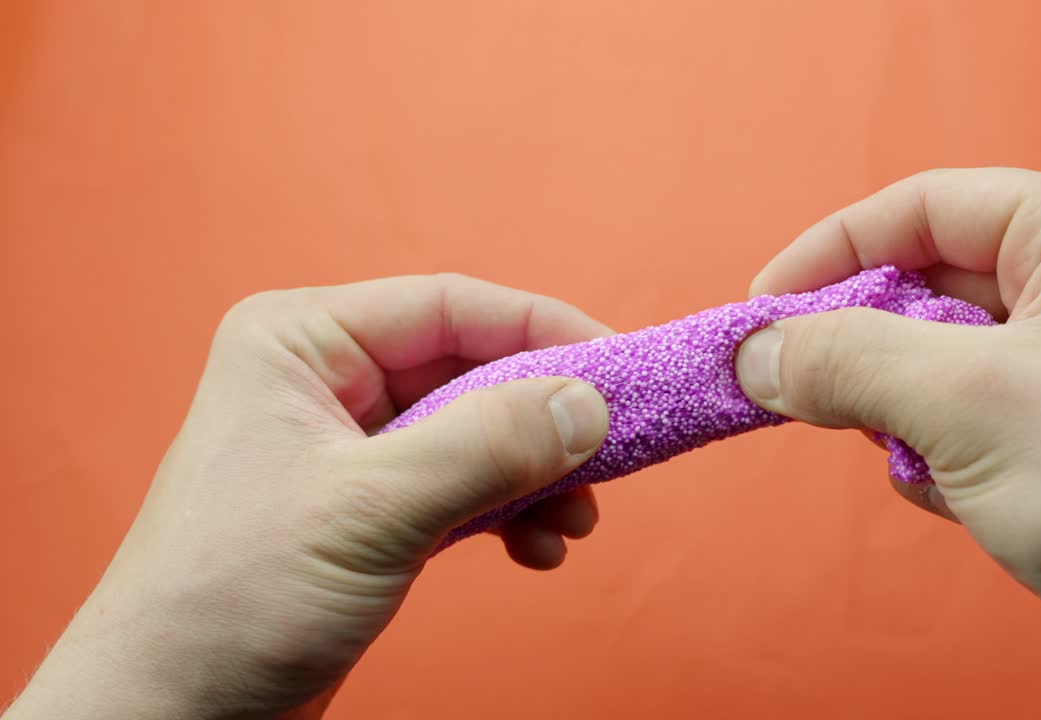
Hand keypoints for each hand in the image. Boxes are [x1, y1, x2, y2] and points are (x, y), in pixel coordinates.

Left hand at [4, 275, 611, 719]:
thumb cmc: (229, 601)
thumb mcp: (371, 510)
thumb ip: (486, 447)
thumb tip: (590, 402)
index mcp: (301, 342)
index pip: (450, 307)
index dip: (545, 329)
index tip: (623, 368)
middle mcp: (326, 382)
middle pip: (473, 370)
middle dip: (546, 418)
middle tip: (613, 454)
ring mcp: (350, 449)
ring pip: (478, 433)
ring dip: (537, 473)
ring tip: (576, 521)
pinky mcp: (370, 511)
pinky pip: (464, 487)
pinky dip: (510, 513)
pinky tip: (536, 550)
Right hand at [736, 169, 1040, 717]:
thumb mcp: (965, 404)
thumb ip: (845, 360)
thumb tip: (755, 352)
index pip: (924, 205)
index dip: (829, 253)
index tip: (759, 310)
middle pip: (925, 279)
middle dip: (865, 345)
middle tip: (801, 391)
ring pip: (937, 351)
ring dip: (903, 409)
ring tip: (919, 457)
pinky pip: (965, 407)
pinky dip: (938, 449)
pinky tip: (964, 494)